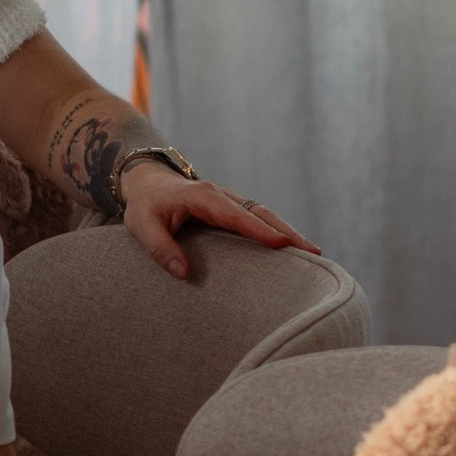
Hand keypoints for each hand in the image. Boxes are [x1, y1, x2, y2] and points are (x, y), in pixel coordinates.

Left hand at [119, 152, 314, 279]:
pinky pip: (258, 219)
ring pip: (264, 215)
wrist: (146, 181)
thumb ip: (160, 248)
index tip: (282, 245)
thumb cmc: (145, 206)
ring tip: (314, 255)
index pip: (235, 214)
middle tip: (314, 253)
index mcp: (202, 196)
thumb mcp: (141, 226)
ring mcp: (229, 201)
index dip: (258, 230)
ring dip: (288, 232)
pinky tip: (293, 250)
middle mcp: (221, 195)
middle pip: (260, 212)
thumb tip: (184, 273)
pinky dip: (277, 231)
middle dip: (287, 232)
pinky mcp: (232, 209)